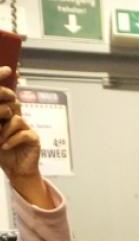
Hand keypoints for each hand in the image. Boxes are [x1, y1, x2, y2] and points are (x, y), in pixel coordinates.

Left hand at [0, 71, 49, 208]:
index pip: (6, 94)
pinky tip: (6, 146)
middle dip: (2, 110)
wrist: (16, 171)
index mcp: (6, 113)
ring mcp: (26, 126)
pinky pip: (22, 132)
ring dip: (3, 131)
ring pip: (14, 118)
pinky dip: (11, 140)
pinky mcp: (33, 138)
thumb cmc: (2, 152)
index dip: (5, 79)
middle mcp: (17, 116)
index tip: (8, 69)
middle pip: (11, 102)